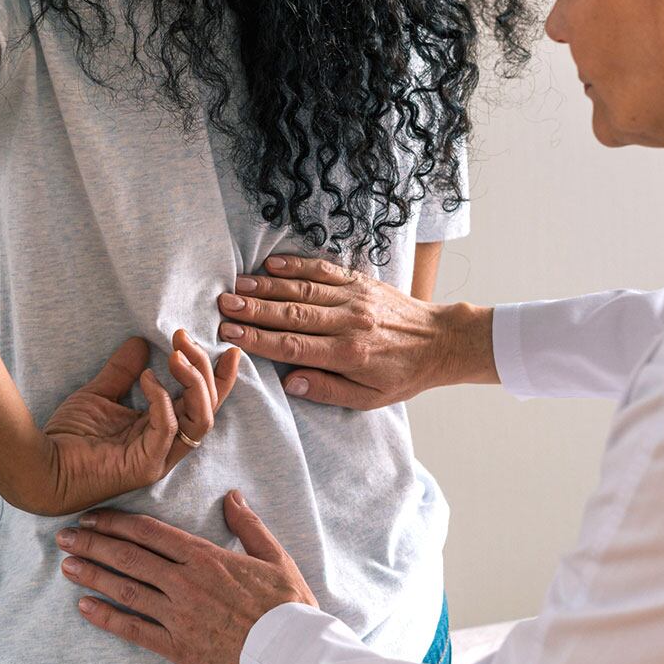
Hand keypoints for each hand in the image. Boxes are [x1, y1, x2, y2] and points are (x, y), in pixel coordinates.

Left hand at [18, 329, 239, 516]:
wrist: (38, 467)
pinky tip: (146, 378)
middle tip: (184, 338)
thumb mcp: (99, 394)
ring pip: (201, 420)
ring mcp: (159, 458)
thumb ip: (122, 372)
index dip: (219, 378)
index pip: (202, 403)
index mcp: (161, 431)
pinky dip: (162, 398)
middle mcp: (166, 446)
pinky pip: (169, 428)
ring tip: (176, 354)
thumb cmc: (66, 438)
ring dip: (194, 382)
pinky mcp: (146, 465)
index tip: (226, 349)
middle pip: (208, 408)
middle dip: (205, 370)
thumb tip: (141, 342)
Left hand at [58, 490, 316, 663]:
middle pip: (128, 557)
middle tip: (64, 535)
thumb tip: (232, 497)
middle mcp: (185, 582)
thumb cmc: (287, 605)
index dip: (116, 522)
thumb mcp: (275, 556)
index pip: (150, 532)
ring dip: (92, 575)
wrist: (291, 654)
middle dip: (93, 543)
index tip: (93, 516)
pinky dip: (106, 617)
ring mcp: (178, 615)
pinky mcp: (177, 646)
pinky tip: (85, 607)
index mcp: (205, 556)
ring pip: (125, 589)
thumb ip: (249, 525)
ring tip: (66, 565)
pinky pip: (134, 629)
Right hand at [214, 254, 496, 408]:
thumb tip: (289, 381)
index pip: (293, 345)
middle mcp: (349, 322)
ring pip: (303, 289)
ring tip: (237, 286)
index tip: (230, 333)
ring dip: (267, 287)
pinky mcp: (360, 281)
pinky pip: (323, 270)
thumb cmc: (403, 374)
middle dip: (254, 310)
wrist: (441, 340)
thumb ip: (327, 389)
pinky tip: (271, 265)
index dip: (258, 339)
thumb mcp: (368, 398)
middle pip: (292, 314)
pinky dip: (296, 266)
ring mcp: (354, 297)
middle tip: (222, 306)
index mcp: (349, 354)